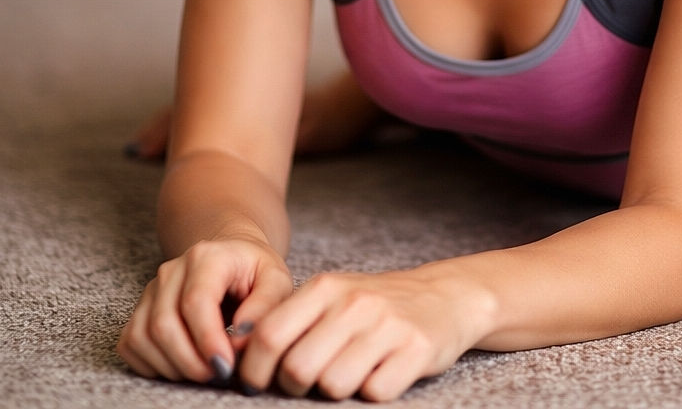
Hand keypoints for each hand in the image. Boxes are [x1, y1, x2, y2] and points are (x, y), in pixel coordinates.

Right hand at [117, 236, 292, 384]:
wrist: (232, 255)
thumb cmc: (255, 270)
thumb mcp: (276, 279)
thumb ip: (265, 305)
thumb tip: (240, 341)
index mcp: (207, 256)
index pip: (195, 302)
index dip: (206, 340)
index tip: (225, 366)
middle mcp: (172, 270)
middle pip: (165, 324)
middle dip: (190, 361)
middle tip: (218, 374)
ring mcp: (152, 289)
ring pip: (144, 337)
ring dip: (173, 366)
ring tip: (204, 369)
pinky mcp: (141, 308)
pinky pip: (132, 344)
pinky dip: (153, 364)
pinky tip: (181, 364)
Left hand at [237, 267, 494, 401]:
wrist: (445, 295)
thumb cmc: (375, 304)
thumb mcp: (332, 299)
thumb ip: (291, 321)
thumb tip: (237, 353)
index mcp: (326, 288)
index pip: (269, 336)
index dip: (256, 370)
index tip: (262, 382)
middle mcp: (354, 303)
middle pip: (297, 369)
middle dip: (297, 387)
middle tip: (312, 381)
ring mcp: (386, 325)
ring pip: (334, 386)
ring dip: (338, 390)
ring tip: (353, 371)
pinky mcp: (416, 349)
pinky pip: (375, 393)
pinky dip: (374, 391)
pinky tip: (382, 371)